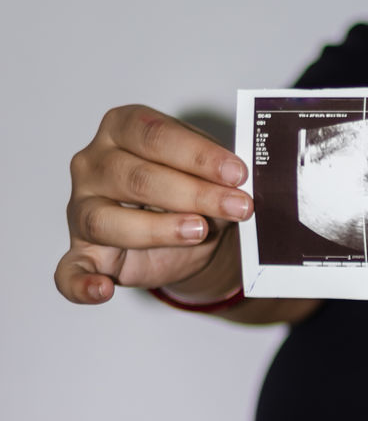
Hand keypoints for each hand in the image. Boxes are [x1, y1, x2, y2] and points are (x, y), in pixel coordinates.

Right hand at [54, 105, 252, 304]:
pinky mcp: (83, 252)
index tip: (238, 174)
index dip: (198, 155)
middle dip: (193, 193)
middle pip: (135, 176)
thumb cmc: (188, 194)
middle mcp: (93, 164)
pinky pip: (71, 271)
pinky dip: (82, 284)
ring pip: (107, 220)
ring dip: (158, 229)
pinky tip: (103, 290)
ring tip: (199, 231)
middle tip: (238, 207)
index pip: (154, 135)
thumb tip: (243, 183)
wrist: (185, 237)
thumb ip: (216, 175)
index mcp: (121, 129)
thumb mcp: (206, 176)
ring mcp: (82, 209)